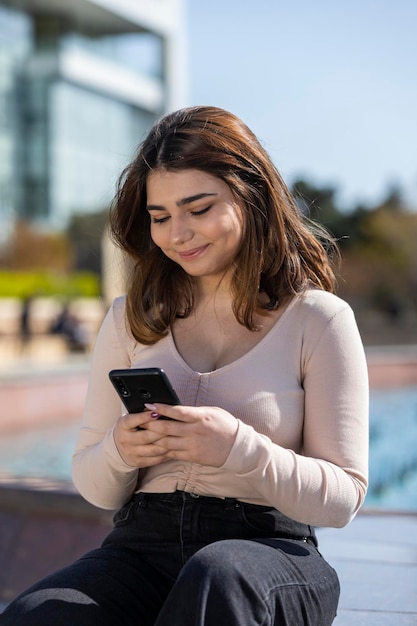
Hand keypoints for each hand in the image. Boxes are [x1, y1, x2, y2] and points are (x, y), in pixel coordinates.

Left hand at [113, 405, 238, 468]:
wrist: (237, 447)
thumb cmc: (225, 425)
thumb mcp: (212, 412)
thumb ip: (194, 412)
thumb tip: (176, 409)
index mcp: (201, 417)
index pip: (177, 411)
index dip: (162, 408)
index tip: (150, 404)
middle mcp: (195, 431)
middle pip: (167, 427)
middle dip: (151, 423)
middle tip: (140, 419)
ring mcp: (193, 445)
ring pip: (166, 442)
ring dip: (152, 437)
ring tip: (142, 433)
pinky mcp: (192, 456)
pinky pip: (172, 453)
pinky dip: (161, 450)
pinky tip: (153, 446)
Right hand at [113, 410, 171, 468]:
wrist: (118, 446)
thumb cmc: (130, 427)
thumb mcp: (131, 417)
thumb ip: (142, 414)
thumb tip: (159, 409)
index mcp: (123, 425)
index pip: (133, 420)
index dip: (145, 416)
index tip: (158, 412)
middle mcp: (125, 440)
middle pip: (146, 436)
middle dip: (162, 431)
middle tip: (174, 426)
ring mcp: (131, 452)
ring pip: (153, 450)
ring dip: (166, 444)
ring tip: (176, 438)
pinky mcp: (138, 462)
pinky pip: (155, 459)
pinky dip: (166, 454)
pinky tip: (173, 448)